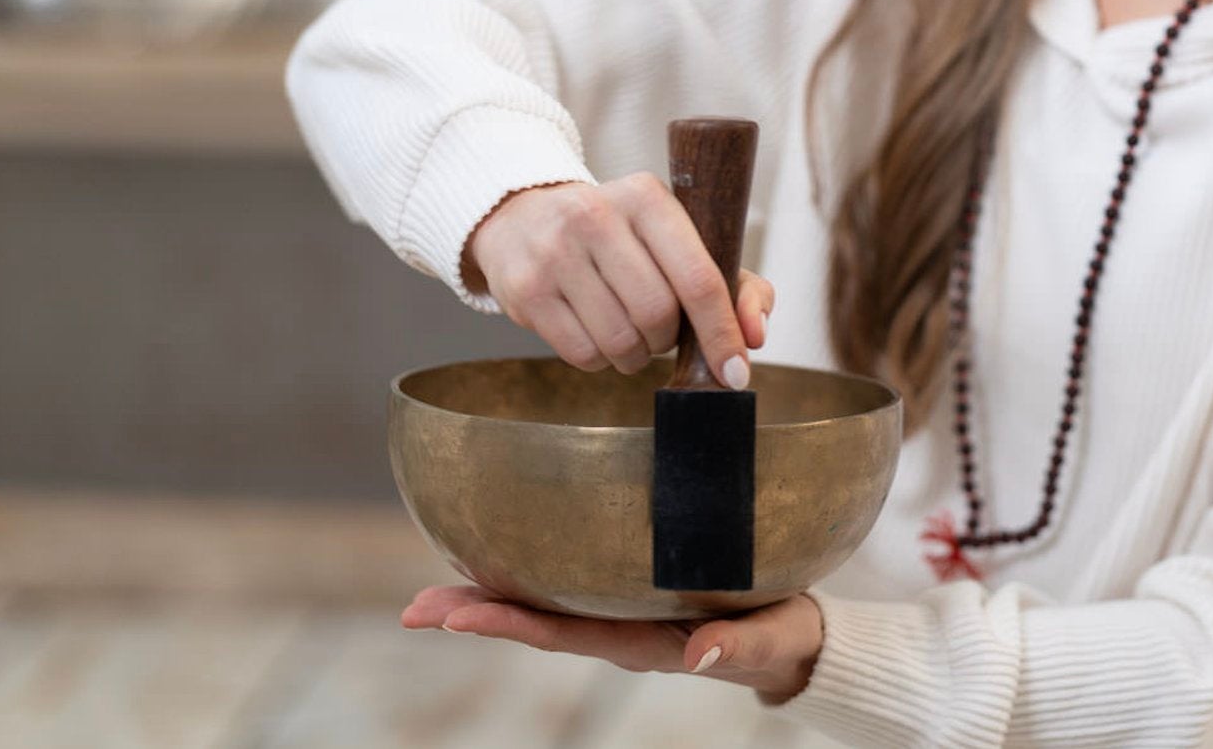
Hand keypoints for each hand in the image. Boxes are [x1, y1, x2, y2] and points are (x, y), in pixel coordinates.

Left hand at [402, 585, 823, 700]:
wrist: (798, 635)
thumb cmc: (787, 633)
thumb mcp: (773, 637)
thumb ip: (740, 646)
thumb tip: (699, 655)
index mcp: (646, 642)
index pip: (564, 633)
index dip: (510, 624)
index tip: (459, 616)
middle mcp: (620, 628)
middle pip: (534, 622)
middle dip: (474, 614)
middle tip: (414, 609)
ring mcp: (620, 611)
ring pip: (540, 604)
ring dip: (485, 599)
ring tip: (427, 598)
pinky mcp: (627, 590)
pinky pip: (565, 582)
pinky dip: (522, 573)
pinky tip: (493, 559)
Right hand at [465, 176, 774, 380]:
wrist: (523, 217)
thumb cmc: (619, 238)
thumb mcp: (677, 241)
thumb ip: (734, 284)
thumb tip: (755, 335)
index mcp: (647, 197)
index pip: (698, 278)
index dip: (722, 333)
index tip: (736, 372)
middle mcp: (596, 216)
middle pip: (658, 314)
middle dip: (667, 340)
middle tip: (660, 332)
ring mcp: (555, 252)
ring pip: (620, 340)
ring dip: (635, 355)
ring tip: (628, 333)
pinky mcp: (526, 290)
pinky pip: (582, 355)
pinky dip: (601, 360)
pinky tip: (596, 334)